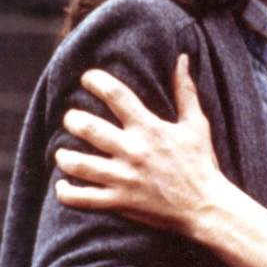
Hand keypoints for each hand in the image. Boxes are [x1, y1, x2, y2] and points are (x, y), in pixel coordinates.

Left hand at [56, 55, 224, 233]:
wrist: (205, 206)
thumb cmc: (201, 163)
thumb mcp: (197, 124)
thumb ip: (186, 91)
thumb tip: (182, 59)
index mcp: (150, 128)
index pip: (117, 95)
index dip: (97, 81)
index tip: (87, 78)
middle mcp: (133, 151)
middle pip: (88, 128)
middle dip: (72, 119)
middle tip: (70, 118)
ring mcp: (124, 178)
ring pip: (78, 164)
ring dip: (63, 155)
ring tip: (61, 151)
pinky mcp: (119, 202)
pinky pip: (82, 198)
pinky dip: (65, 192)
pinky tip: (62, 185)